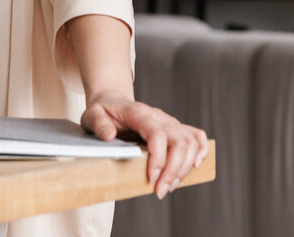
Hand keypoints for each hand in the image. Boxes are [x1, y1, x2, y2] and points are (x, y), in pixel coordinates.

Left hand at [81, 93, 207, 198]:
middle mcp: (160, 117)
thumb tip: (109, 136)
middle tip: (160, 191)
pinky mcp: (176, 129)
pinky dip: (201, 152)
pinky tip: (194, 167)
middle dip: (173, 170)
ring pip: (191, 142)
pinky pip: (197, 137)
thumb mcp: (92, 114)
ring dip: (184, 168)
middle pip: (179, 141)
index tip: (152, 178)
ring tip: (170, 186)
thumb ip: (98, 124)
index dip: (158, 157)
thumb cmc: (103, 111)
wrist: (113, 102)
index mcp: (140, 113)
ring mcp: (170, 122)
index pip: (157, 133)